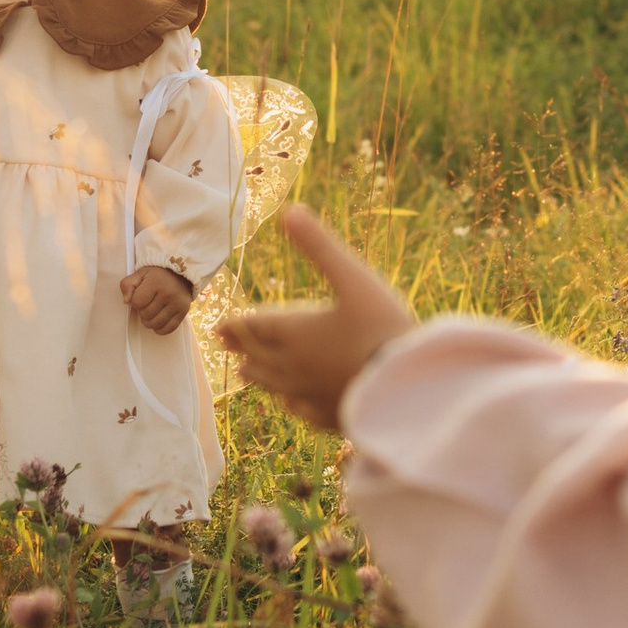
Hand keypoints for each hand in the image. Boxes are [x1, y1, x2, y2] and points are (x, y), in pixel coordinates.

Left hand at [122, 263, 196, 333]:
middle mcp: (168, 293)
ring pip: (155, 324)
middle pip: (146, 315)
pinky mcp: (183, 311)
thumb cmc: (157, 275)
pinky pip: (168, 329)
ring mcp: (177, 304)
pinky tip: (158, 321)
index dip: (135, 302)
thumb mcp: (140, 274)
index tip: (140, 298)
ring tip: (151, 313)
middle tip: (147, 305)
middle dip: (142, 312)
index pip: (137, 302)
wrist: (180, 274)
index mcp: (155, 282)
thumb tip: (126, 301)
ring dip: (149, 321)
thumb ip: (127, 285)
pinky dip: (160, 329)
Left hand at [216, 208, 414, 429]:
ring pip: (274, 385)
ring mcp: (312, 395)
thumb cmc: (382, 328)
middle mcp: (295, 366)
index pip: (257, 327)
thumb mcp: (355, 278)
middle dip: (241, 346)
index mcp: (297, 333)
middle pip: (259, 355)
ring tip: (244, 371)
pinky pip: (301, 409)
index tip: (219, 325)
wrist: (407, 388)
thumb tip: (290, 211)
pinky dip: (289, 402)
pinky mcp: (331, 416)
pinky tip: (290, 403)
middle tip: (223, 342)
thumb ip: (320, 246)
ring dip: (257, 375)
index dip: (237, 324)